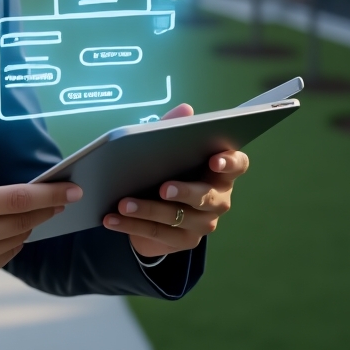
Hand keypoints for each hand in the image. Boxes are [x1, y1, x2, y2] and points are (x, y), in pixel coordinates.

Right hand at [0, 164, 81, 299]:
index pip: (15, 198)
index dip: (48, 194)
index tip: (70, 189)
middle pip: (23, 221)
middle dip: (48, 209)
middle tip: (64, 199)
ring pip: (16, 241)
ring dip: (27, 226)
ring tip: (26, 215)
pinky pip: (4, 258)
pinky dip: (11, 244)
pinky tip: (5, 234)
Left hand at [101, 103, 250, 258]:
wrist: (158, 207)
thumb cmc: (168, 168)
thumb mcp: (167, 146)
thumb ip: (175, 128)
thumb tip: (185, 109)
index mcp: (220, 172)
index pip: (238, 165)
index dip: (230, 162)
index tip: (215, 159)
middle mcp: (218, 199)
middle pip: (208, 197)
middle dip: (185, 192)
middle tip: (164, 188)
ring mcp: (203, 222)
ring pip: (178, 218)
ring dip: (148, 210)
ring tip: (123, 204)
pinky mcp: (185, 241)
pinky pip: (158, 234)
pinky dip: (131, 226)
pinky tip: (111, 219)